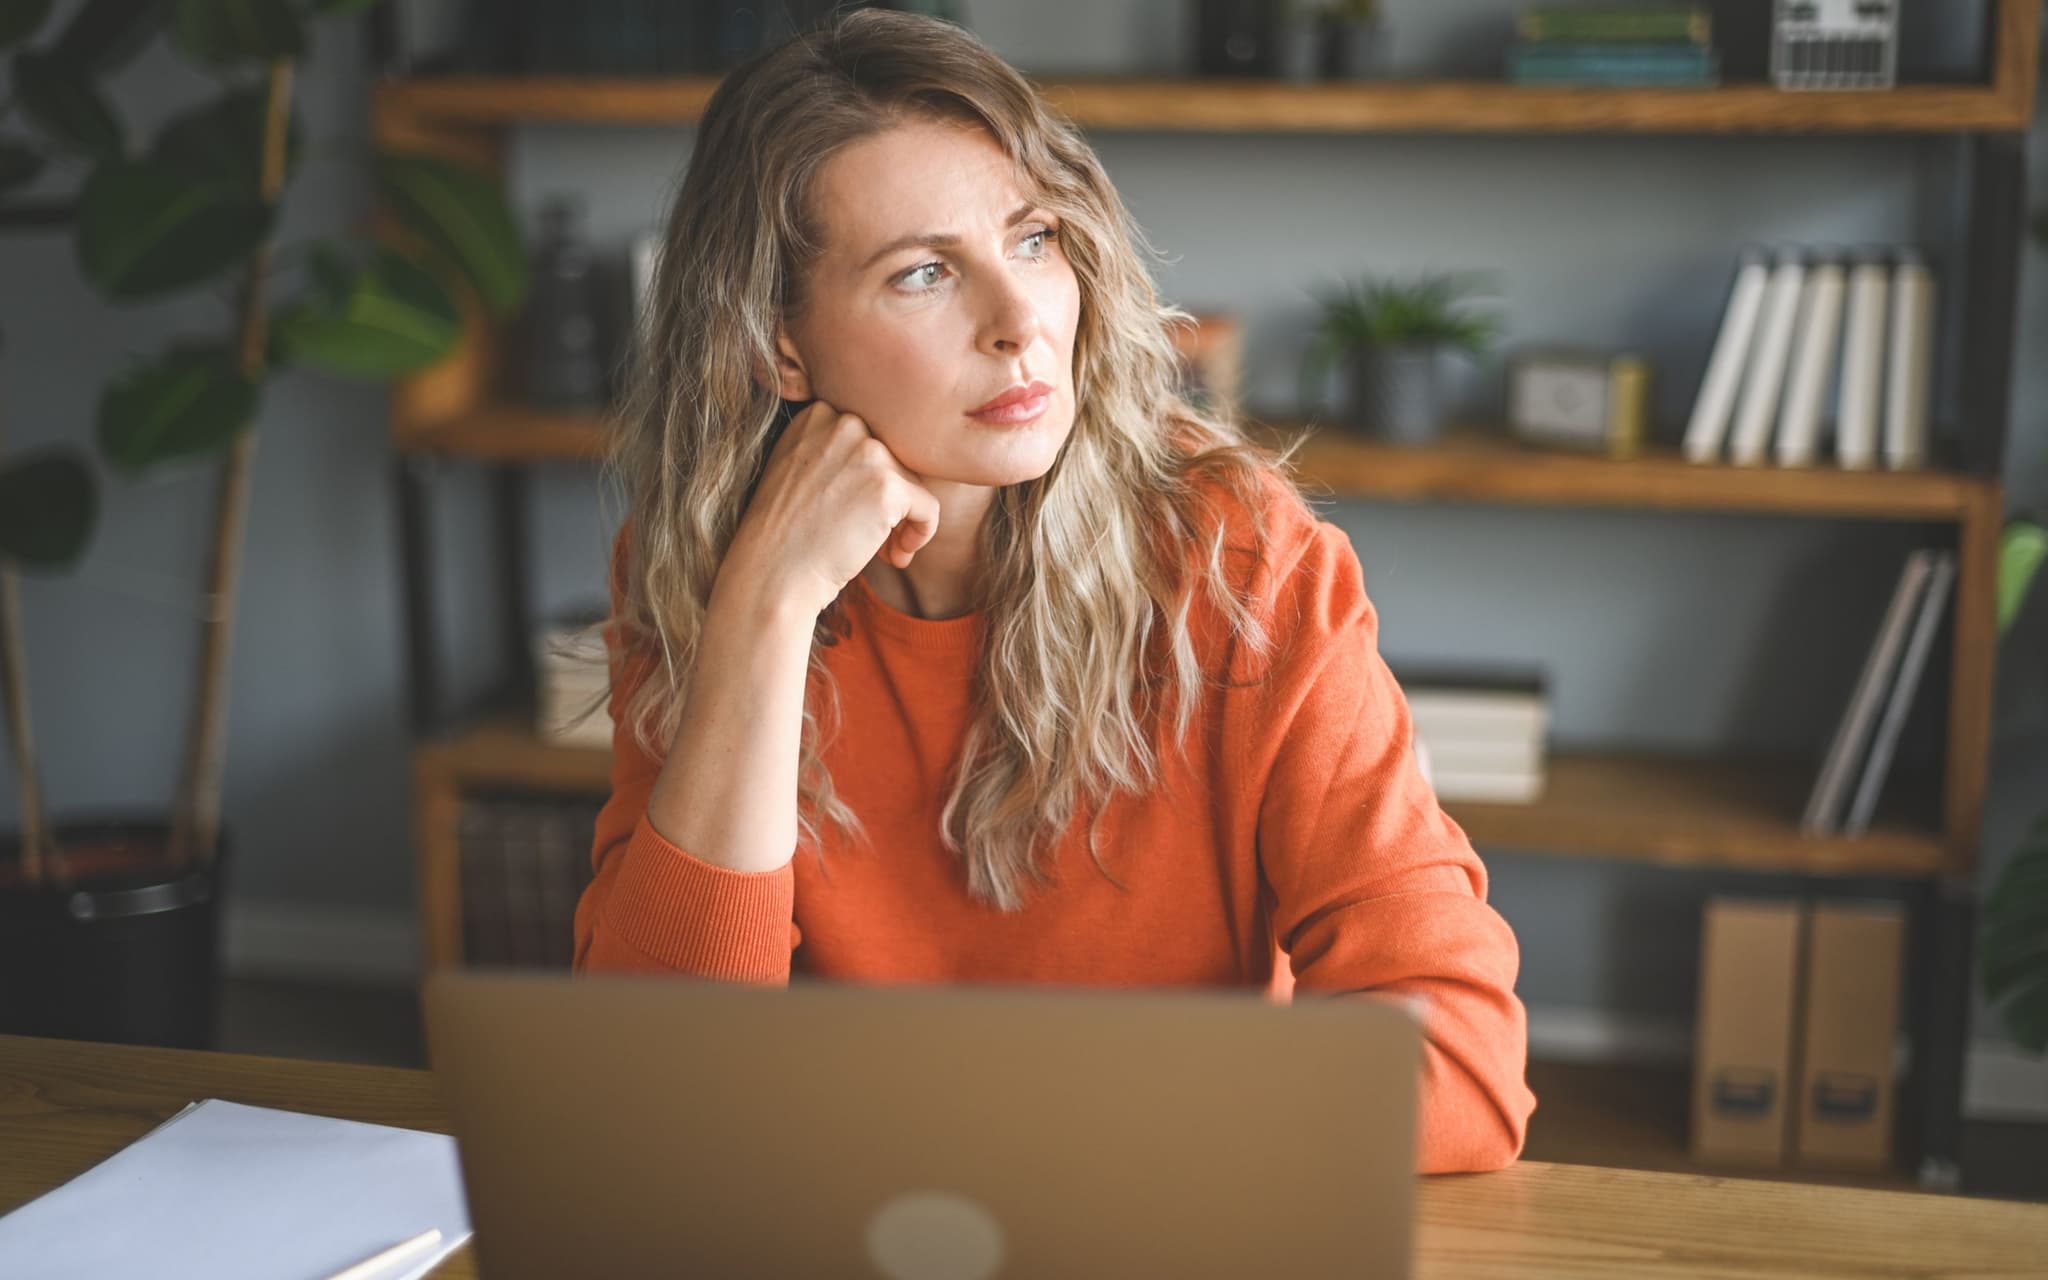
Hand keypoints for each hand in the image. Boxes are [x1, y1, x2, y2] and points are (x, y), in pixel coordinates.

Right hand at [718, 400, 941, 617]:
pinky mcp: (888, 486)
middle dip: (890, 500)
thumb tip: (889, 460)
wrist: (771, 574)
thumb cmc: (783, 534)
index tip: (854, 512)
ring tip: (883, 553)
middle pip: (896, 459)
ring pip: (914, 483)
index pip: (872, 440)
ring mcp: (867, 451)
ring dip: (903, 521)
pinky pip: (929, 508)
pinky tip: (896, 557)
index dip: (870, 480)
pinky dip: (921, 534)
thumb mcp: (797, 470)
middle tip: (874, 538)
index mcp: (819, 415)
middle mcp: (843, 422)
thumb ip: (836, 451)